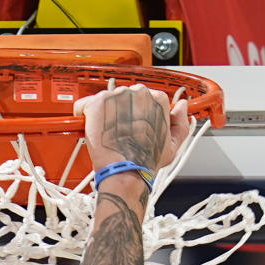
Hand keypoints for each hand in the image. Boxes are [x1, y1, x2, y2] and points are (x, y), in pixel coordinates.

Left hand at [74, 84, 189, 175]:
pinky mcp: (98, 103)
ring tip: (107, 133)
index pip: (144, 98)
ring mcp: (117, 96)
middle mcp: (138, 92)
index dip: (136, 113)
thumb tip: (181, 107)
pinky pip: (84, 104)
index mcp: (158, 99)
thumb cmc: (147, 162)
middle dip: (120, 112)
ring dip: (104, 113)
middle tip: (119, 132)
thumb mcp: (173, 145)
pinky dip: (83, 115)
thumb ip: (180, 123)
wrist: (126, 172)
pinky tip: (90, 128)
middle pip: (124, 96)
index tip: (132, 125)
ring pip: (106, 100)